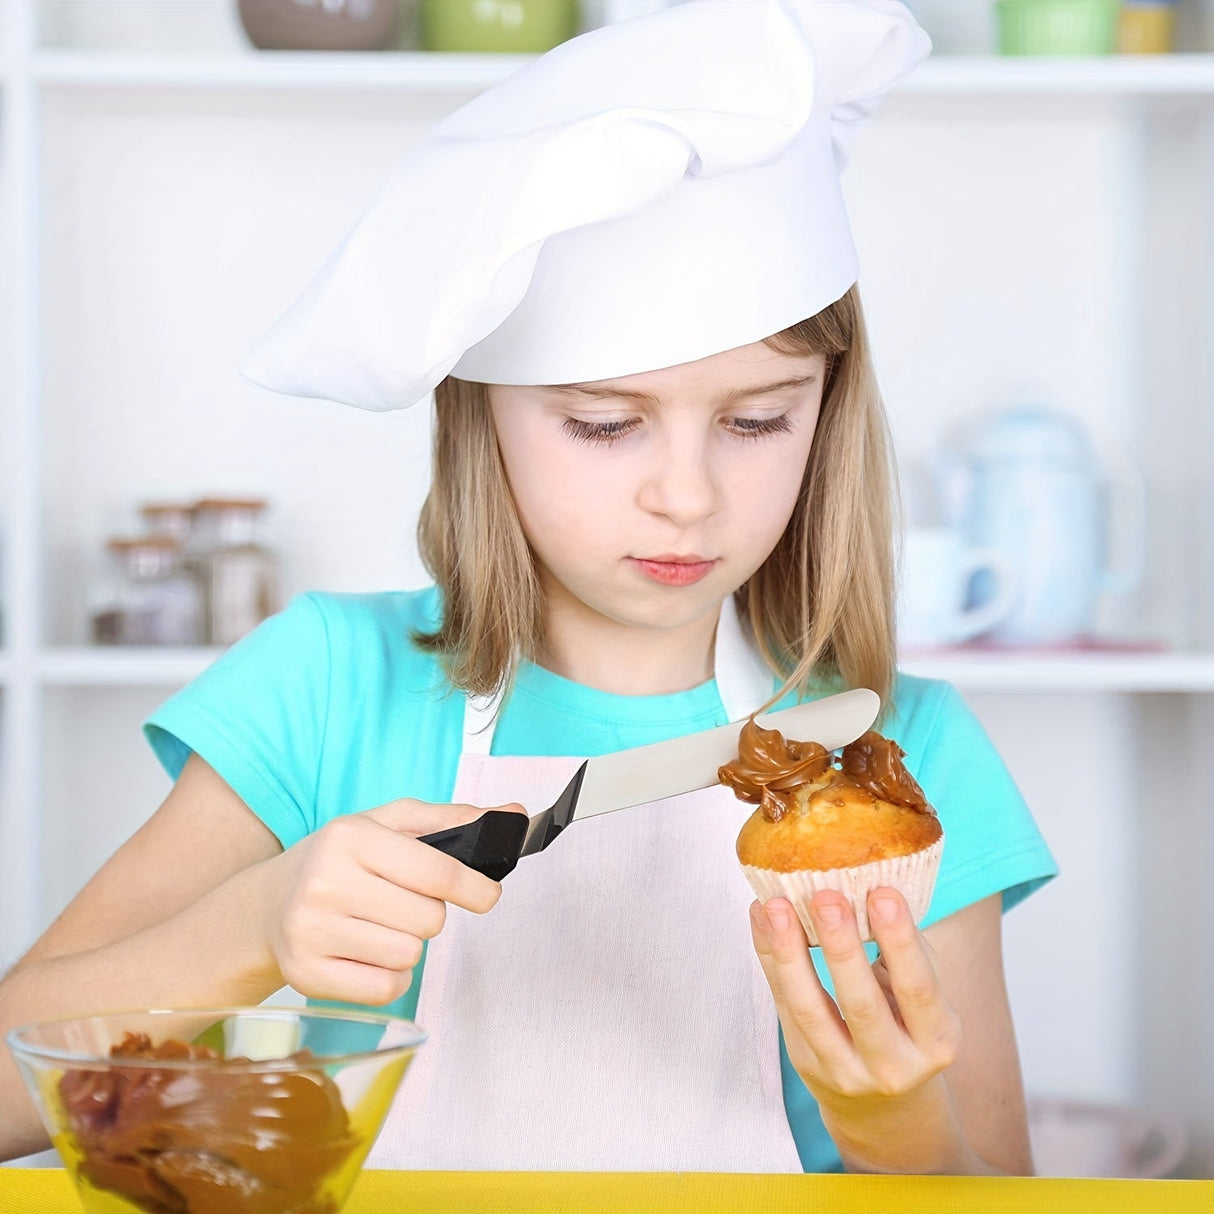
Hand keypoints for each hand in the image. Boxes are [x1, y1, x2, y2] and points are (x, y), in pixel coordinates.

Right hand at [258, 800, 523, 1006]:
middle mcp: (326, 883)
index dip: (476, 888)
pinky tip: (367, 953)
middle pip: (428, 920)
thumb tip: (513, 814)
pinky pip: (385, 989)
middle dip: (428, 914)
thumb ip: (453, 819)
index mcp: (351, 837)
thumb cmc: (342, 860)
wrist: (266, 904)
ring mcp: (312, 932)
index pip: (437, 872)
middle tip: (402, 903)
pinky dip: (389, 977)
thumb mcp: (389, 823)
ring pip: (408, 956)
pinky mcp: (306, 976)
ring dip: (407, 945)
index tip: (487, 896)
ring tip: (380, 926)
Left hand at [749, 888, 960, 1118]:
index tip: (882, 892)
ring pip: (810, 1009)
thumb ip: (905, 954)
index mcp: (936, 1042)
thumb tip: (869, 887)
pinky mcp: (806, 1064)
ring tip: (776, 906)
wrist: (884, 1107)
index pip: (918, 989)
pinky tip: (762, 919)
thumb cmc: (907, 1030)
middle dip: (841, 947)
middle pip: (861, 1005)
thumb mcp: (925, 1004)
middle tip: (825, 896)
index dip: (901, 941)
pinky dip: (770, 958)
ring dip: (789, 952)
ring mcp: (845, 1071)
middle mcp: (893, 1066)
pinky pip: (783, 1005)